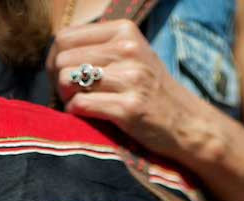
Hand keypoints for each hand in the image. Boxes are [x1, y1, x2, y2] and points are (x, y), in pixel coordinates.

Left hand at [46, 19, 218, 161]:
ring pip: (68, 80)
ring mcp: (130, 79)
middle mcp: (127, 50)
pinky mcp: (129, 109)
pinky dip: (76, 113)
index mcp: (124, 31)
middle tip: (70, 95)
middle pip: (63, 59)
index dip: (55, 59)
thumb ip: (102, 50)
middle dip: (58, 80)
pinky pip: (81, 105)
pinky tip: (87, 116)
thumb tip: (58, 54)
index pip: (66, 37)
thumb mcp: (133, 57)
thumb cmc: (154, 93)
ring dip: (66, 97)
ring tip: (79, 105)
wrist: (188, 124)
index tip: (62, 76)